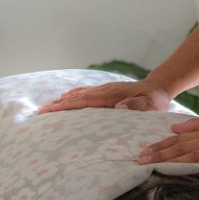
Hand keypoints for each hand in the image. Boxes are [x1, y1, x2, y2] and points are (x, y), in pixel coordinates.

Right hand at [37, 80, 173, 113]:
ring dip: (61, 101)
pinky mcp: (106, 91)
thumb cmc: (156, 100)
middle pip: (76, 97)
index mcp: (112, 95)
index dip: (67, 105)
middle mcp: (105, 90)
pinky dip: (73, 95)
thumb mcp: (152, 105)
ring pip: (78, 94)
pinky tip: (64, 98)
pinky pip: (85, 92)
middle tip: (39, 112)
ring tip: (46, 107)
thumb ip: (137, 106)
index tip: (51, 110)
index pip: (84, 100)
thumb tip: (119, 107)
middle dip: (57, 104)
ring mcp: (104, 89)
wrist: (159, 87)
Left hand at [137, 116, 198, 165]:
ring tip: (153, 165)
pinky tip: (181, 170)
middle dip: (159, 153)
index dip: (160, 146)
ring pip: (191, 155)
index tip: (143, 152)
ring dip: (171, 160)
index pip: (179, 140)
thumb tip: (174, 128)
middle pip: (181, 147)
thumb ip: (197, 126)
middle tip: (140, 160)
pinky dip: (193, 166)